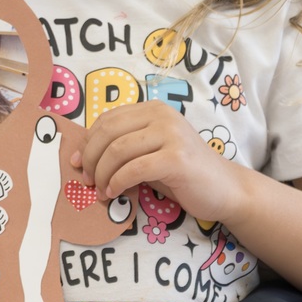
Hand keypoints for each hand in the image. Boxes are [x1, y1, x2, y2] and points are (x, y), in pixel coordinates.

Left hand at [75, 101, 243, 219]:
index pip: (107, 119)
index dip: (87, 141)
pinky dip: (118, 182)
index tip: (77, 162)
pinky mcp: (176, 158)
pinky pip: (134, 169)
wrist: (225, 189)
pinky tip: (115, 192)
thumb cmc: (182, 173)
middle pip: (109, 132)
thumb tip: (81, 157)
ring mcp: (171, 135)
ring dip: (102, 173)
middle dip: (91, 158)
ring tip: (100, 190)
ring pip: (118, 150)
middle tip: (86, 179)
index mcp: (152, 109)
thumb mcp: (148, 152)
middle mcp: (162, 115)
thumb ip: (122, 148)